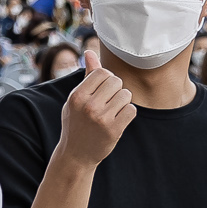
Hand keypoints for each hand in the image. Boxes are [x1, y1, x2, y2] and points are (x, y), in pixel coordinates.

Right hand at [57, 51, 135, 167]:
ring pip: (126, 95)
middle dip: (116, 89)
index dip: (106, 79)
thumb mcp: (75, 99)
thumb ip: (86, 76)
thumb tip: (90, 53)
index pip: (102, 72)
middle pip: (116, 81)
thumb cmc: (76, 123)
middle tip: (108, 101)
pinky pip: (131, 110)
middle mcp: (88, 105)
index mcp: (77, 96)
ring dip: (123, 101)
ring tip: (112, 111)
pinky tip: (118, 120)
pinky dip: (127, 113)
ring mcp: (101, 118)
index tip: (102, 90)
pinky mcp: (114, 129)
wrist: (76, 155)